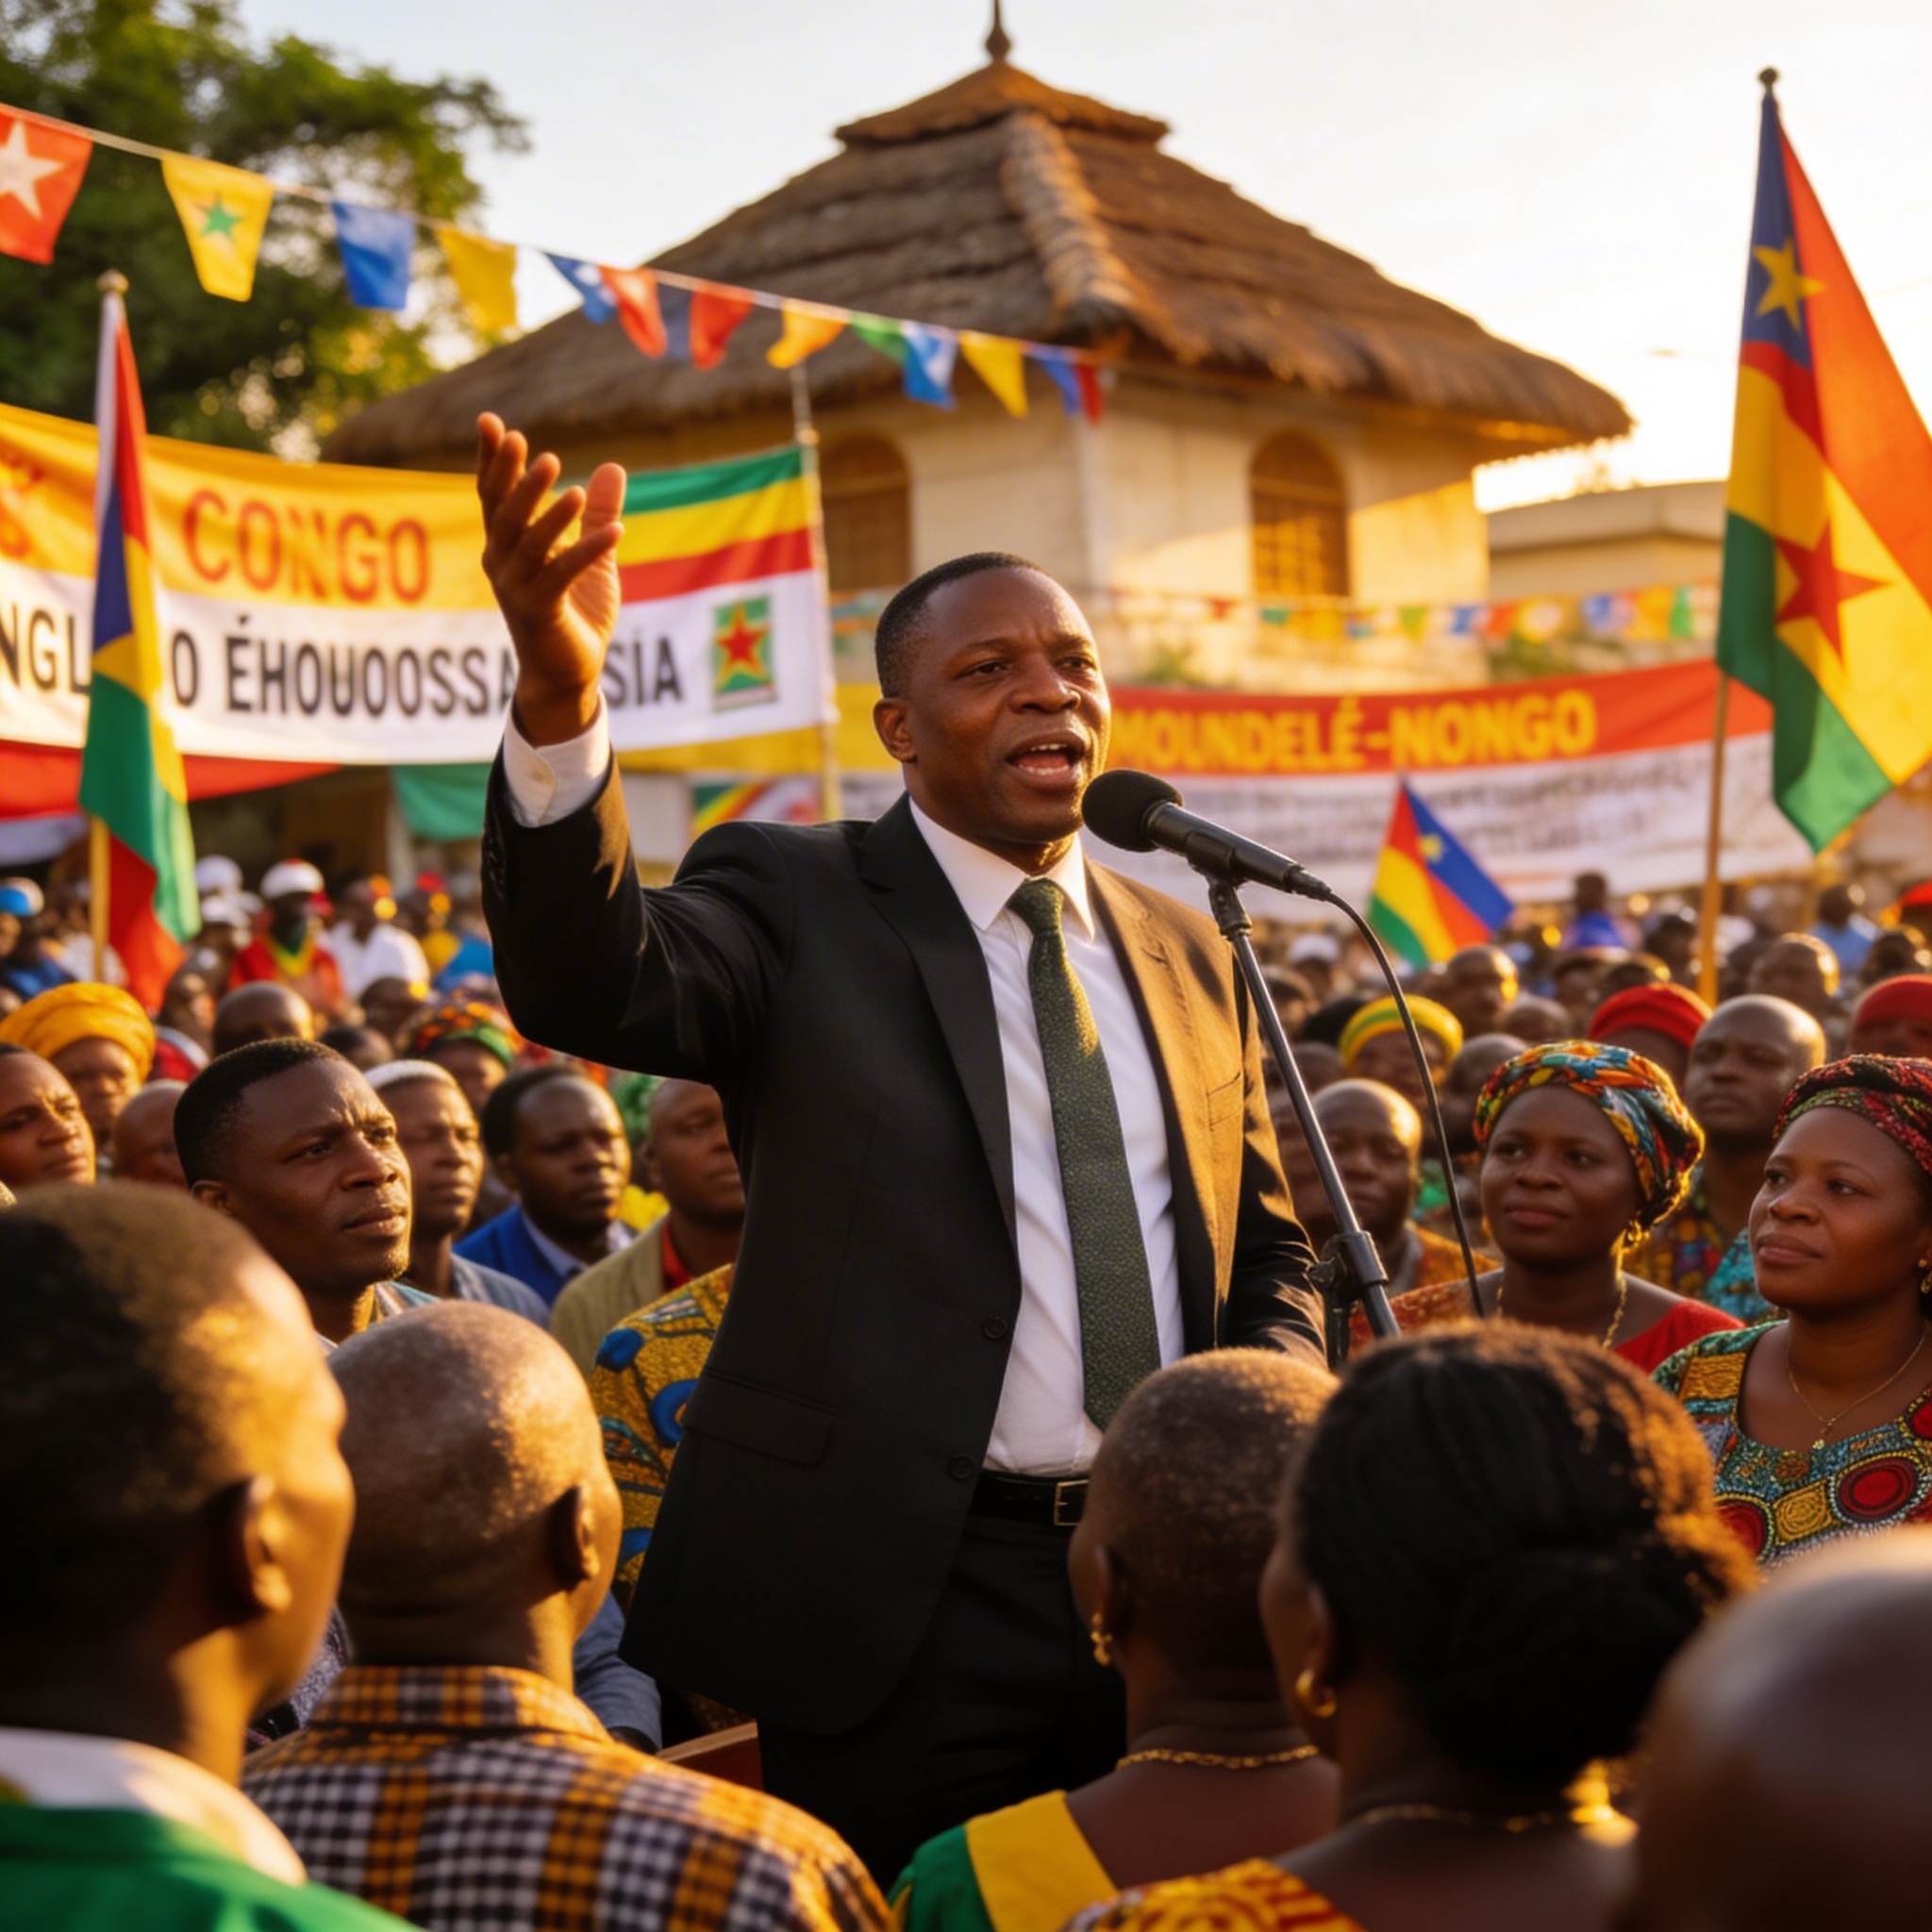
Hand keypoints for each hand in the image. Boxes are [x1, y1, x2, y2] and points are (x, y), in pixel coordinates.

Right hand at [476, 411, 626, 744]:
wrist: (568, 673)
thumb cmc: (574, 612)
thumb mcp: (592, 555)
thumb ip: (595, 513)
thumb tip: (611, 468)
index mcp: (506, 546)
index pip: (492, 495)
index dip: (492, 460)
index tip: (491, 422)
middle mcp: (502, 563)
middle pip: (503, 513)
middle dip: (517, 480)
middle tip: (540, 451)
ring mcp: (516, 589)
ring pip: (529, 543)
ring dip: (552, 515)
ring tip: (576, 489)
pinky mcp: (539, 612)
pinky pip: (562, 576)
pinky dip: (589, 552)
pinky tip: (617, 531)